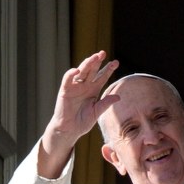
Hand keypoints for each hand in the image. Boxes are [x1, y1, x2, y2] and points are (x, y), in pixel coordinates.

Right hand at [39, 51, 119, 177]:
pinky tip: (77, 70)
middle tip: (103, 53)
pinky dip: (71, 74)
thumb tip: (118, 96)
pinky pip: (68, 80)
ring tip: (94, 57)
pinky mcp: (65, 91)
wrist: (69, 130)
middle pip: (92, 71)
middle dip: (97, 62)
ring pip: (81, 72)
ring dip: (87, 64)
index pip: (102, 76)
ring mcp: (75, 87)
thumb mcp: (97, 112)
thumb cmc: (83, 121)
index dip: (108, 69)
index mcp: (93, 90)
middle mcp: (84, 86)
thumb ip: (106, 103)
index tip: (116, 62)